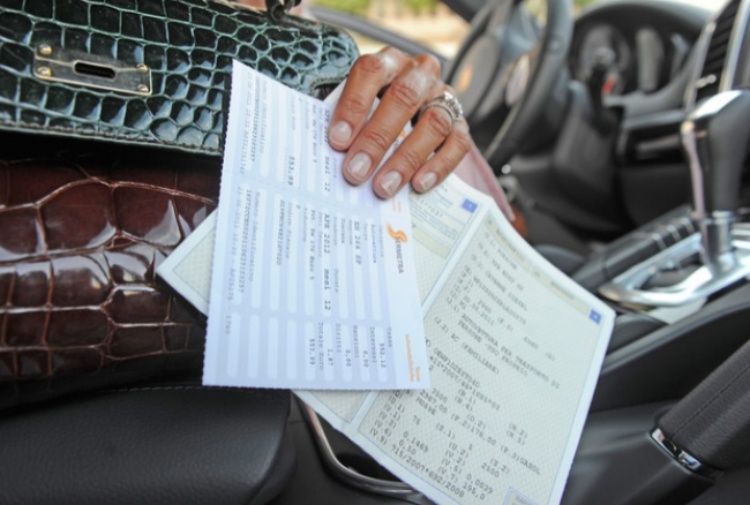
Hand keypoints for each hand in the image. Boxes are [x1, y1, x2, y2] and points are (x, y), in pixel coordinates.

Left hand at [328, 47, 470, 198]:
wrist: (410, 117)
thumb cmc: (372, 114)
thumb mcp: (357, 108)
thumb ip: (347, 124)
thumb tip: (333, 155)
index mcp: (388, 62)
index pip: (371, 72)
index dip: (354, 105)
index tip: (337, 141)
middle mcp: (419, 74)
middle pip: (404, 97)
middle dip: (377, 138)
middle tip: (356, 171)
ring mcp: (443, 97)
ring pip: (434, 122)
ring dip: (407, 158)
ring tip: (384, 186)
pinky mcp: (460, 123)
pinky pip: (458, 143)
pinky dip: (438, 166)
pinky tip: (418, 185)